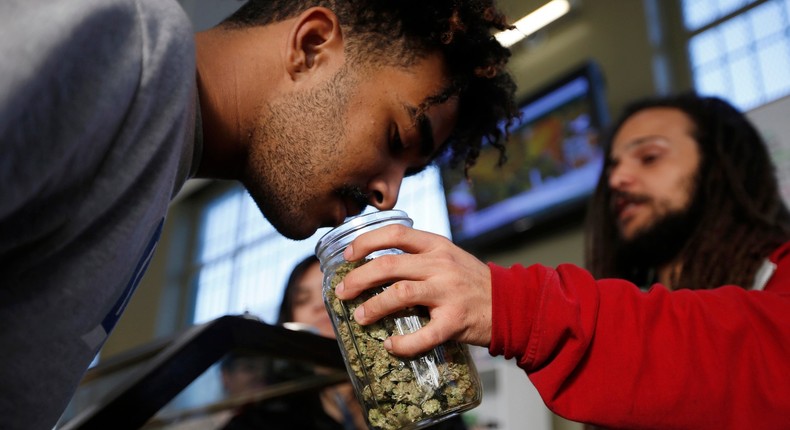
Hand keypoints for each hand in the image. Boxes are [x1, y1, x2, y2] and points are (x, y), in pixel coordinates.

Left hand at [334, 224, 491, 356]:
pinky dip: (403, 343)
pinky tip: (391, 346)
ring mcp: (449, 293)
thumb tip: (374, 264)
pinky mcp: (455, 321)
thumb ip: (418, 256)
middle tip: (343, 292)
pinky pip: (424, 334)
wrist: (511, 305)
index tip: (347, 255)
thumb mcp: (448, 257)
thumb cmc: (472, 282)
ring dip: (374, 306)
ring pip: (400, 293)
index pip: (396, 233)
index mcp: (437, 246)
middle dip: (358, 278)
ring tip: (360, 317)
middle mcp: (441, 265)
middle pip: (389, 265)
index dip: (366, 241)